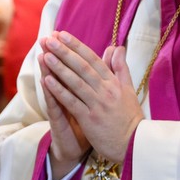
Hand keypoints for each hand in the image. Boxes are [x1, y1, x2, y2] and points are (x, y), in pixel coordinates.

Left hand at [40, 32, 141, 163]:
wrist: (134, 144)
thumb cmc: (130, 117)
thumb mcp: (129, 90)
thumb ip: (120, 68)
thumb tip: (117, 47)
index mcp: (114, 83)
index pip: (93, 59)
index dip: (77, 46)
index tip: (62, 34)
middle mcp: (106, 91)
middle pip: (82, 67)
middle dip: (64, 52)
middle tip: (48, 39)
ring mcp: (97, 104)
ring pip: (75, 82)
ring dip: (59, 68)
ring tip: (45, 55)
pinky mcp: (89, 119)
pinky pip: (72, 102)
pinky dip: (59, 90)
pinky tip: (47, 80)